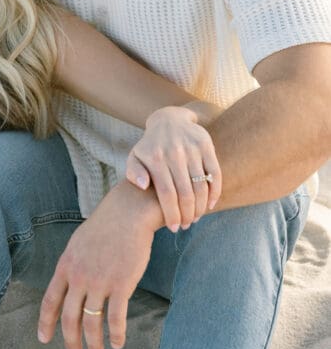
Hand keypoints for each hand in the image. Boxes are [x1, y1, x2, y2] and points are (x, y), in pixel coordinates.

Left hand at [38, 182, 160, 348]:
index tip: (44, 339)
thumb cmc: (105, 226)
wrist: (128, 213)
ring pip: (91, 323)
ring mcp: (99, 282)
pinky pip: (116, 318)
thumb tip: (68, 284)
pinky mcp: (121, 285)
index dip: (46, 322)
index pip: (50, 300)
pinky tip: (118, 343)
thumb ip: (72, 265)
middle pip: (69, 318)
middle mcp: (79, 276)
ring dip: (94, 344)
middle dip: (71, 340)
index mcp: (66, 266)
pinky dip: (117, 334)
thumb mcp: (78, 243)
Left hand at [125, 106, 221, 230]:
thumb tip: (143, 186)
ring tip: (196, 217)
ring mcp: (192, 148)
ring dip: (201, 207)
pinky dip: (215, 193)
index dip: (172, 214)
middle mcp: (174, 153)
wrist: (168, 120)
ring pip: (201, 186)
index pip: (167, 194)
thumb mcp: (135, 157)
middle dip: (187, 215)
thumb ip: (134, 173)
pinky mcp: (206, 145)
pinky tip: (210, 205)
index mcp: (156, 158)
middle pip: (185, 193)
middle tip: (187, 225)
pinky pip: (215, 174)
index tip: (174, 228)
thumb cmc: (150, 147)